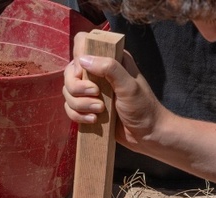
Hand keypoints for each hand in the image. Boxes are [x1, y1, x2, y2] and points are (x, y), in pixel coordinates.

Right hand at [62, 32, 170, 151]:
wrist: (146, 135)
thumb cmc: (143, 107)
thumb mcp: (129, 86)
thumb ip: (109, 68)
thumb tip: (83, 59)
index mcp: (111, 59)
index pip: (83, 44)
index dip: (79, 57)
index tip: (84, 73)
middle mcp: (98, 72)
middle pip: (69, 72)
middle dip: (77, 87)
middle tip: (96, 95)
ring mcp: (91, 91)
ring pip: (68, 92)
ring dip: (80, 104)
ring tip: (99, 111)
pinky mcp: (87, 108)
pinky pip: (70, 108)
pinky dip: (78, 115)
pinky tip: (93, 120)